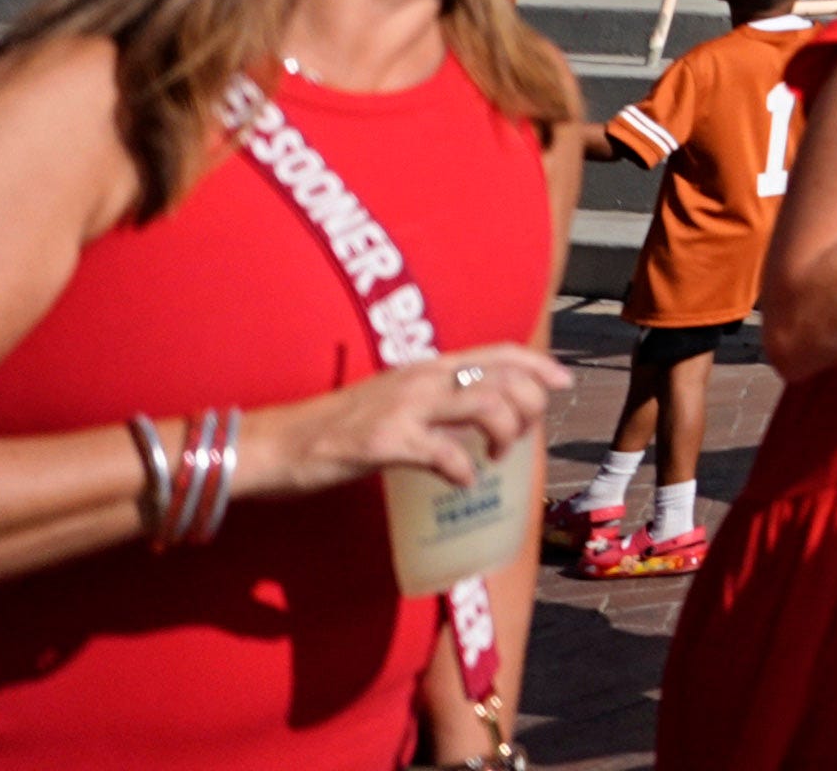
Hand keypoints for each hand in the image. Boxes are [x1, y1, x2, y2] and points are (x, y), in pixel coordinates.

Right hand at [259, 343, 561, 496]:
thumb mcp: (390, 398)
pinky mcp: (383, 442)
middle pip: (504, 378)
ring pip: (486, 405)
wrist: (273, 444)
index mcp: (424, 367)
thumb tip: (468, 420)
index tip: (563, 382)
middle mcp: (420, 378)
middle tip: (523, 435)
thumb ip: (429, 400)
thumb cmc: (332, 426)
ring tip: (497, 457)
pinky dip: (463, 472)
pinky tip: (462, 483)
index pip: (498, 352)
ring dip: (506, 433)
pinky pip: (444, 454)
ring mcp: (403, 408)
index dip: (539, 365)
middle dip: (531, 405)